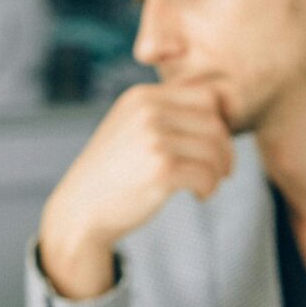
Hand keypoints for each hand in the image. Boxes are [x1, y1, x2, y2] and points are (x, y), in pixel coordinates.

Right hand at [39, 82, 233, 298]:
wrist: (81, 210)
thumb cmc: (116, 172)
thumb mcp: (133, 127)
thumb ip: (167, 114)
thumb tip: (221, 110)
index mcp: (142, 97)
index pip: (206, 96)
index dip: (219, 123)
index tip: (215, 146)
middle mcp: (148, 111)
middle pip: (214, 122)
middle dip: (224, 149)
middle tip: (222, 171)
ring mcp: (153, 138)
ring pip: (214, 149)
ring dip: (218, 171)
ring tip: (207, 185)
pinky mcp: (160, 169)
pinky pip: (206, 174)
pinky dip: (210, 188)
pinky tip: (199, 195)